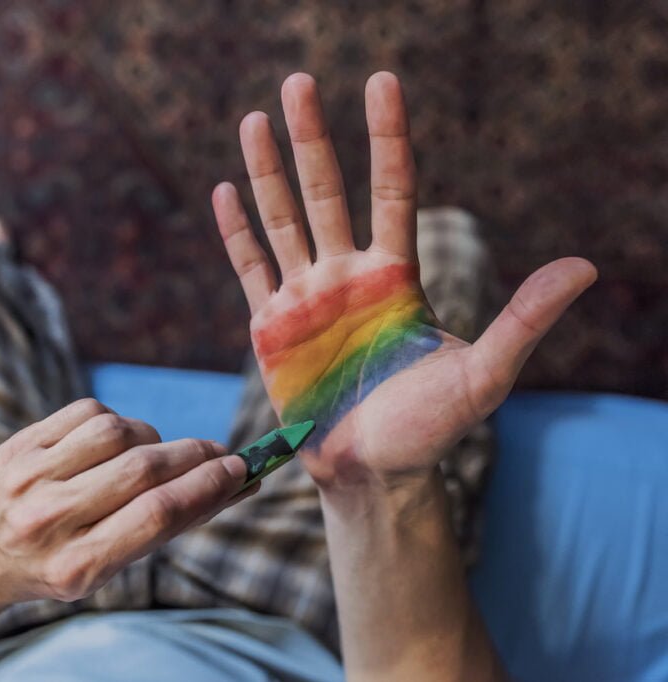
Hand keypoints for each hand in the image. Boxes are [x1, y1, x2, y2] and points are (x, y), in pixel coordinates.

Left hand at [0, 398, 252, 618]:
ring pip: (118, 432)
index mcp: (75, 567)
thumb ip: (163, 526)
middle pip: (144, 471)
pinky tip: (116, 443)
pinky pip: (88, 412)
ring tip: (155, 456)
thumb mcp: (104, 566)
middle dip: (195, 457)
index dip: (209, 487)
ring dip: (153, 439)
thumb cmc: (52, 564)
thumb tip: (235, 486)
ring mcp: (28, 477)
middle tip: (221, 455)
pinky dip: (117, 423)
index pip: (158, 516)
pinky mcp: (18, 444)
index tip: (241, 471)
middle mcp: (48, 521)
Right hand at [213, 72, 595, 490]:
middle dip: (311, 137)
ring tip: (255, 117)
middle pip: (326, 191)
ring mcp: (305, 297)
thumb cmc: (429, 429)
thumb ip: (524, 321)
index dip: (386, 136)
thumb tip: (586, 266)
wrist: (372, 473)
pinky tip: (224, 190)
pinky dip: (235, 230)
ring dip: (267, 169)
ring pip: (281, 219)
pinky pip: (249, 266)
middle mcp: (347, 275)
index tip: (381, 82)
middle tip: (299, 80)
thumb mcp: (484, 375)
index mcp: (395, 275)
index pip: (390, 189)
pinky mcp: (269, 326)